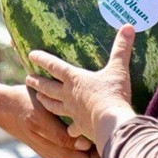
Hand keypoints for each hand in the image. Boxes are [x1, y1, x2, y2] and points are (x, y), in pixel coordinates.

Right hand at [0, 83, 98, 157]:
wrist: (4, 107)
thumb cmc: (25, 103)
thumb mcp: (43, 115)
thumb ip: (62, 134)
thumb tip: (85, 145)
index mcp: (55, 148)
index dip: (100, 152)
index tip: (104, 135)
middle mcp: (56, 156)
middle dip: (97, 154)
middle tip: (102, 132)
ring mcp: (53, 154)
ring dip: (90, 148)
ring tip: (94, 127)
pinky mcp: (51, 150)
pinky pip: (72, 153)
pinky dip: (80, 145)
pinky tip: (82, 126)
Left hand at [27, 24, 138, 148]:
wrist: (111, 123)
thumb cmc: (112, 93)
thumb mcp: (118, 68)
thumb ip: (122, 48)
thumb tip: (129, 27)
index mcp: (75, 79)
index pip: (55, 66)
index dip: (42, 59)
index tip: (31, 55)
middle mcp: (69, 95)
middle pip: (49, 87)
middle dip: (37, 82)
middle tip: (28, 79)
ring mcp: (73, 112)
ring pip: (54, 106)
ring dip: (45, 101)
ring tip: (38, 98)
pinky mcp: (81, 127)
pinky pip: (72, 128)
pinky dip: (69, 129)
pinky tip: (69, 131)